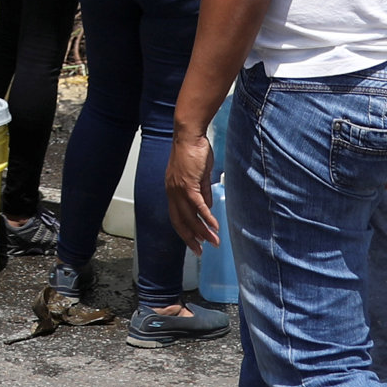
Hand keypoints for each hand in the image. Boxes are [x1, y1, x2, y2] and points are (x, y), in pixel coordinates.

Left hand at [165, 129, 218, 250]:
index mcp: (173, 191)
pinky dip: (206, 217)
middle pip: (180, 222)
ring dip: (202, 231)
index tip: (194, 243)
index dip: (185, 232)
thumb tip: (207, 208)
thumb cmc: (194, 152)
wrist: (189, 135)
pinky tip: (214, 226)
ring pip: (190, 217)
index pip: (177, 217)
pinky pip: (198, 205)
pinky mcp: (188, 184)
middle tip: (201, 251)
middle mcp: (172, 193)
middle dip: (191, 238)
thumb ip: (202, 192)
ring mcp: (179, 189)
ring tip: (213, 242)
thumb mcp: (199, 176)